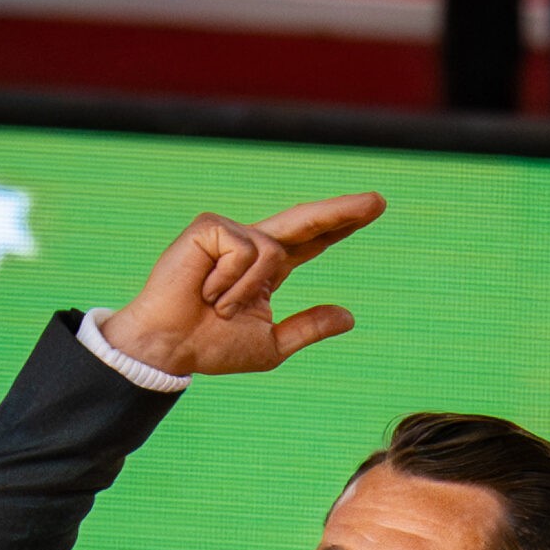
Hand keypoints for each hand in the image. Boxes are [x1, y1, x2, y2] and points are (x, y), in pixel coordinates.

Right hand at [100, 193, 386, 379]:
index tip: (371, 210)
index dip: (340, 227)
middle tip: (379, 202)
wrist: (170, 347)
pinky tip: (206, 290)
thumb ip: (308, 328)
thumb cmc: (212, 348)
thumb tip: (350, 316)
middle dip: (342, 211)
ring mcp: (231, 233)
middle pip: (306, 221)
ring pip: (273, 252)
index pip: (312, 243)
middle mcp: (252, 245)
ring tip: (217, 307)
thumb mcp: (272, 345)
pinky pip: (245, 251)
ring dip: (246, 293)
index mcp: (267, 271)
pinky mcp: (211, 226)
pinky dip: (230, 281)